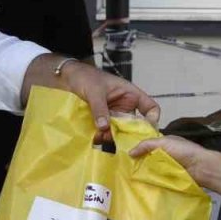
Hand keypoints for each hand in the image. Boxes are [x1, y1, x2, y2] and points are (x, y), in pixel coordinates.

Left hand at [33, 57, 160, 140]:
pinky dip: (102, 137)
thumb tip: (104, 127)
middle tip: (121, 142)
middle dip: (128, 134)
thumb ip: (100, 108)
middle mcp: (125, 107)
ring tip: (102, 139)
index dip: (152, 119)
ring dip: (113, 137)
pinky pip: (107, 132)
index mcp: (131, 95)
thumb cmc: (85, 77)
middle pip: (135, 125)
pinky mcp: (103, 122)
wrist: (68, 79)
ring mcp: (114, 115)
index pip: (151, 107)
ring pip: (120, 131)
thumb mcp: (94, 91)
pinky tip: (95, 140)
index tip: (145, 129)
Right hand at [130, 135, 210, 183]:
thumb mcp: (163, 142)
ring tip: (128, 179)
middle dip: (139, 163)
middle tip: (124, 170)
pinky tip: (141, 185)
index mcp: (166, 143)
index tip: (124, 156)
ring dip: (144, 174)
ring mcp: (169, 167)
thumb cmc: (183, 151)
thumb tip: (129, 153)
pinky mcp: (171, 179)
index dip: (138, 149)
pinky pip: (158, 180)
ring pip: (152, 170)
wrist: (201, 167)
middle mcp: (167, 154)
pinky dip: (151, 182)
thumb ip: (146, 145)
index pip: (148, 145)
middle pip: (149, 159)